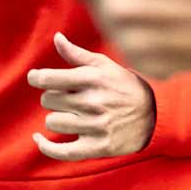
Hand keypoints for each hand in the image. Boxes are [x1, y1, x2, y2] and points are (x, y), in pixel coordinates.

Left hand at [27, 32, 154, 159]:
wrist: (155, 115)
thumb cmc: (124, 86)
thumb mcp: (104, 65)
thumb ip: (77, 54)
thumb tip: (56, 37)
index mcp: (92, 79)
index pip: (49, 78)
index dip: (36, 77)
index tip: (35, 78)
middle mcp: (93, 102)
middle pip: (49, 100)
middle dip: (53, 97)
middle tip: (68, 97)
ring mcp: (96, 126)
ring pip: (53, 122)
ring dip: (57, 118)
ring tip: (71, 114)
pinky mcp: (99, 147)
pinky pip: (62, 151)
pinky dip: (46, 146)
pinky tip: (38, 139)